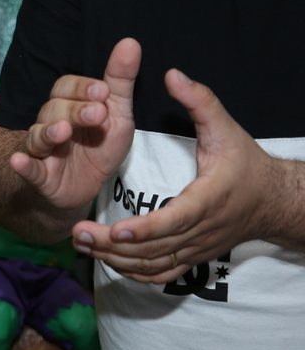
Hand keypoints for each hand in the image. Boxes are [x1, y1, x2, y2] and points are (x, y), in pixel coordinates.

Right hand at [10, 38, 140, 212]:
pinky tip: (17, 161)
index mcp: (69, 105)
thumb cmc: (99, 148)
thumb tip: (130, 42)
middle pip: (54, 108)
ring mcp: (42, 149)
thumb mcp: (118, 115)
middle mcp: (51, 123)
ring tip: (63, 132)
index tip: (103, 91)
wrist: (86, 189)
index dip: (82, 88)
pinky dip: (22, 165)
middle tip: (97, 114)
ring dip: (50, 132)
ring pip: (39, 134)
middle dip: (75, 110)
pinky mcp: (39, 176)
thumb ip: (120, 81)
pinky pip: (28, 169)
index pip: (66, 87)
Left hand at [70, 69, 283, 282]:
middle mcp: (202, 230)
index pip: (175, 220)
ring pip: (152, 264)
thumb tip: (172, 74)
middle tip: (78, 234)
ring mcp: (196, 249)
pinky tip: (106, 261)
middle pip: (154, 247)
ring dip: (114, 259)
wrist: (272, 200)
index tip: (115, 229)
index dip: (145, 228)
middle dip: (113, 245)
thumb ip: (200, 100)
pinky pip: (160, 275)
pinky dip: (132, 272)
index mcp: (209, 199)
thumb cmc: (246, 162)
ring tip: (80, 244)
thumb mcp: (226, 127)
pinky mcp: (192, 259)